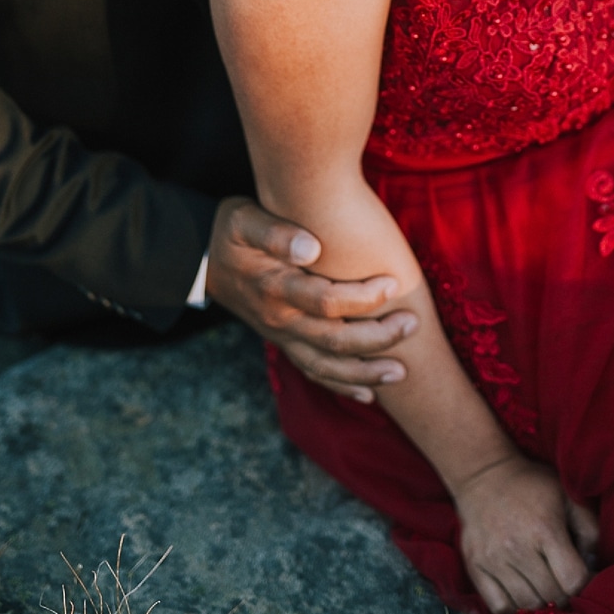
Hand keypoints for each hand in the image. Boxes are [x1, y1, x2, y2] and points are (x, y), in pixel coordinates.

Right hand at [205, 196, 415, 403]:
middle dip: (377, 338)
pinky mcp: (284, 342)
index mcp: (275, 287)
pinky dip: (341, 385)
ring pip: (326, 366)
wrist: (201, 260)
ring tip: (401, 372)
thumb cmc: (230, 232)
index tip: (393, 283)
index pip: (326, 301)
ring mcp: (282, 335)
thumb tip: (312, 247)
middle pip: (333, 340)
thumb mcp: (244, 220)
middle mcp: (280, 319)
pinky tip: (369, 393)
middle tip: (412, 324)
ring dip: (365, 372)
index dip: (363, 298)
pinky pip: (313, 372)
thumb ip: (275, 232)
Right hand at [453, 452, 597, 613]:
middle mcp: (517, 547)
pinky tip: (518, 589)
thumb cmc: (530, 485)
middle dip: (563, 593)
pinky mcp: (474, 564)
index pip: (573, 581)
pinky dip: (512, 605)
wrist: (482, 474)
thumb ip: (590, 530)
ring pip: (527, 604)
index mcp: (544, 529)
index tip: (580, 574)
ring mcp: (492, 558)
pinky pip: (498, 605)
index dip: (584, 583)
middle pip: (552, 596)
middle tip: (560, 579)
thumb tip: (593, 564)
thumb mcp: (567, 495)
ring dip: (540, 601)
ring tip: (541, 584)